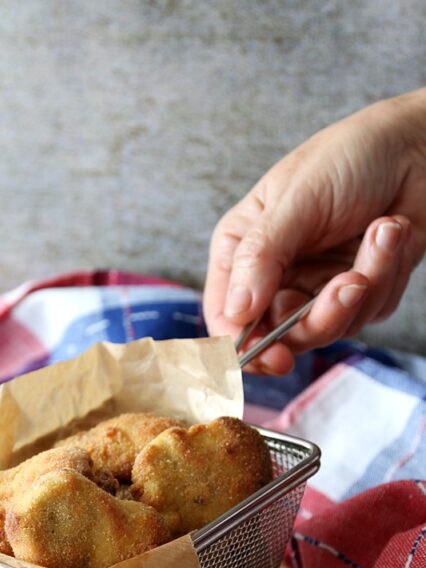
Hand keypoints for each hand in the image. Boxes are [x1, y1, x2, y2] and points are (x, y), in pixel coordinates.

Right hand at [204, 89, 425, 372]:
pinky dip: (387, 272)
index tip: (275, 355)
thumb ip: (261, 257)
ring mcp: (317, 288)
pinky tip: (391, 230)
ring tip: (383, 232)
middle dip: (319, 316)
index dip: (245, 346)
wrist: (417, 146)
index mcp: (243, 251)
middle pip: (279, 335)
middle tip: (350, 286)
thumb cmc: (349, 157)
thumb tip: (236, 311)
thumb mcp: (296, 200)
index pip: (227, 316)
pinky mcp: (359, 294)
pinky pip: (369, 312)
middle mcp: (276, 276)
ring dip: (364, 285)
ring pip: (329, 329)